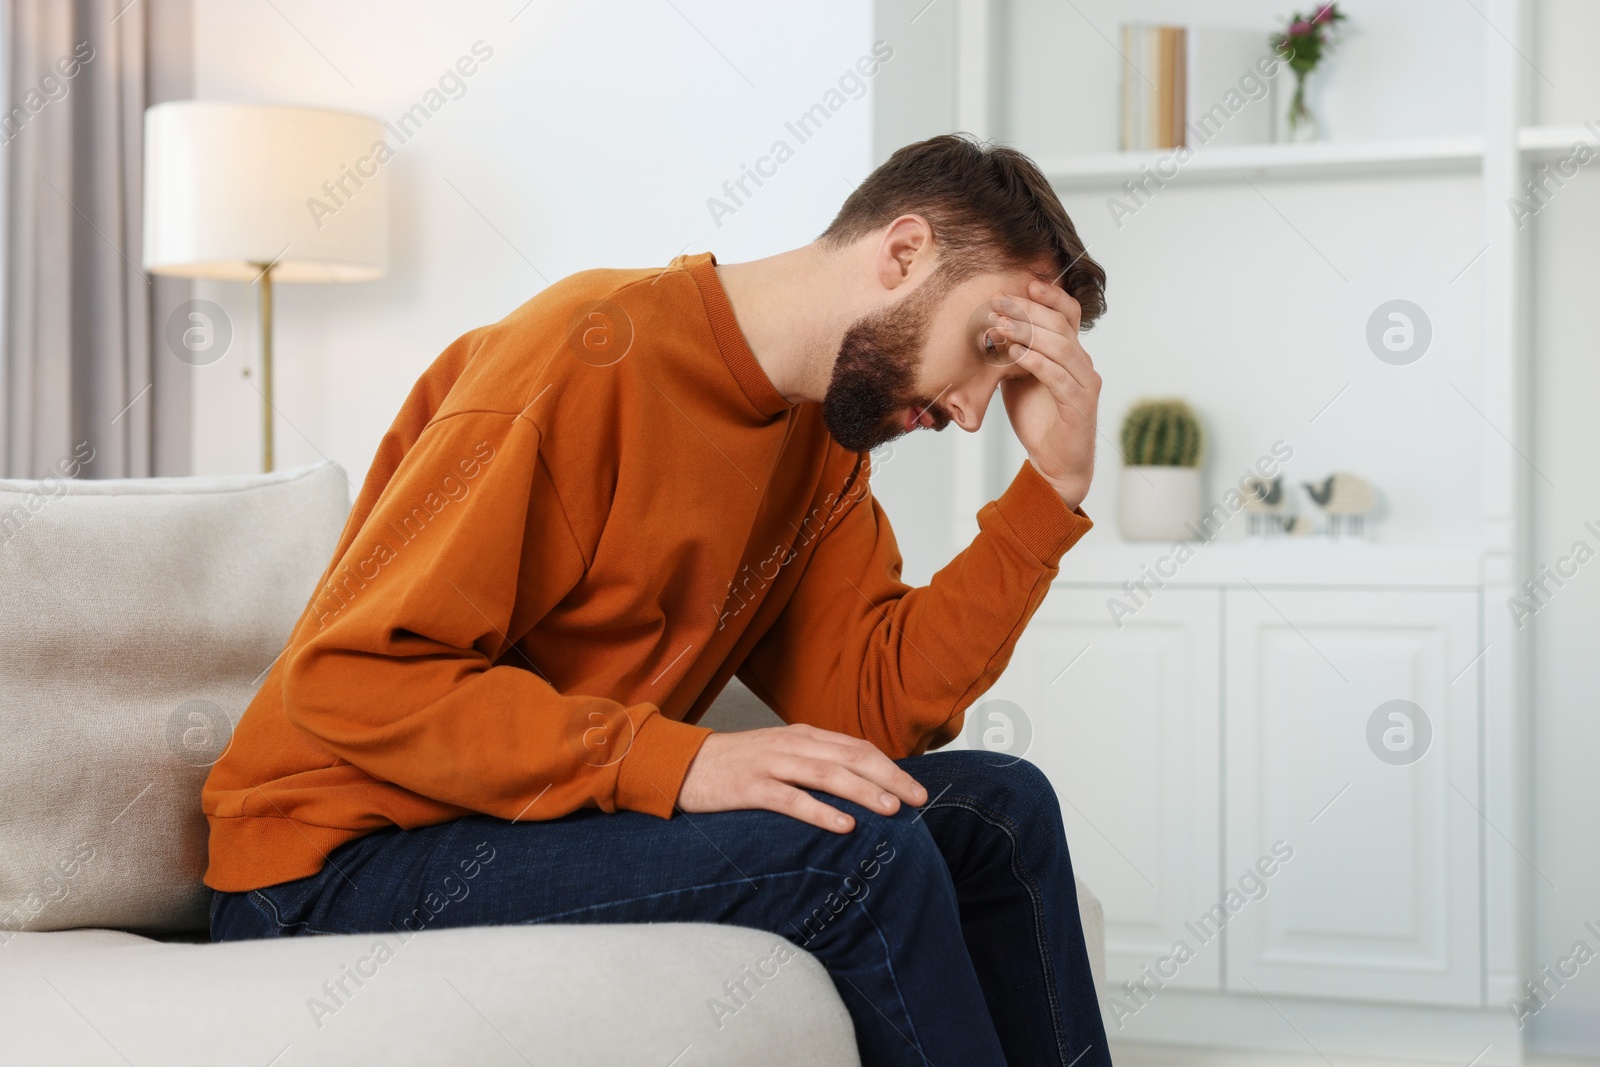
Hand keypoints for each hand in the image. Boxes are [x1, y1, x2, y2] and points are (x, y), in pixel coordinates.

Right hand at [678, 723, 927, 832]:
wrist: (682, 763)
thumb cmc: (736, 765)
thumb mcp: (780, 755)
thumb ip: (814, 762)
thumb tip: (858, 783)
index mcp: (803, 736)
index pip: (857, 747)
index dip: (889, 766)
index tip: (915, 788)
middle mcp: (792, 745)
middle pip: (851, 757)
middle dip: (889, 777)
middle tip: (918, 799)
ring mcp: (771, 764)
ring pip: (827, 774)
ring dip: (863, 791)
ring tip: (890, 809)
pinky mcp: (750, 787)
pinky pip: (791, 799)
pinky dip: (820, 811)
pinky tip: (843, 825)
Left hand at [985, 280, 1100, 509]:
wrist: (1054, 463)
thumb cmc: (1037, 419)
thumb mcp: (1019, 379)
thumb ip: (1015, 354)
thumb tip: (991, 328)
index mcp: (1071, 354)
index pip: (1069, 315)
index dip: (1051, 296)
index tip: (1025, 284)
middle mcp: (1083, 364)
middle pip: (1062, 325)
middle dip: (1029, 311)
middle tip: (999, 302)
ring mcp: (1085, 383)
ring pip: (1061, 346)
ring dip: (1029, 333)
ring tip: (1000, 326)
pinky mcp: (1079, 404)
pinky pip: (1058, 376)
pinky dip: (1036, 361)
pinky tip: (1015, 354)